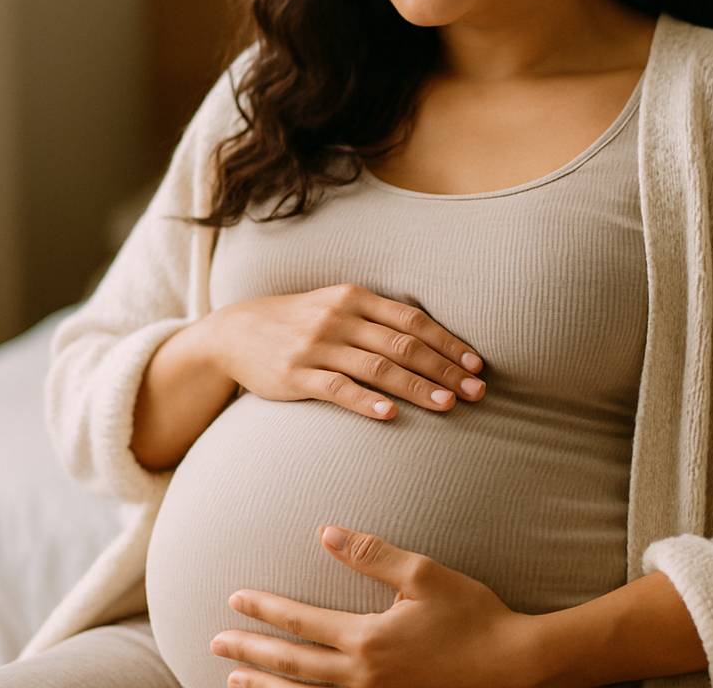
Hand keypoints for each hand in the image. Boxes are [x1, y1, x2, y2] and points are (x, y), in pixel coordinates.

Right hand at [204, 283, 487, 419]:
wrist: (236, 332)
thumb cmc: (301, 322)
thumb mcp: (338, 306)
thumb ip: (379, 319)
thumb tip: (434, 342)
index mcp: (355, 298)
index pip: (412, 321)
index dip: (448, 343)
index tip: (476, 365)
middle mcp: (339, 318)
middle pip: (403, 345)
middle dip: (444, 369)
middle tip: (476, 391)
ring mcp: (316, 346)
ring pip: (377, 368)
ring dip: (416, 387)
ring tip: (448, 405)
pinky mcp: (295, 375)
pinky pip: (336, 389)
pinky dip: (365, 401)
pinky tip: (390, 415)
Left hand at [211, 525, 539, 687]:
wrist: (513, 666)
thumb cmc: (472, 616)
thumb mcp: (424, 575)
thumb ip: (370, 554)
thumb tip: (325, 534)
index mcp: (367, 640)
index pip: (301, 622)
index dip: (266, 609)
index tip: (235, 598)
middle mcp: (361, 677)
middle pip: (291, 666)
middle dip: (251, 651)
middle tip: (216, 642)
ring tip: (234, 680)